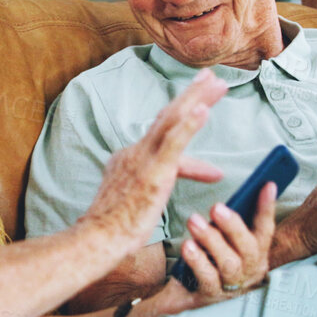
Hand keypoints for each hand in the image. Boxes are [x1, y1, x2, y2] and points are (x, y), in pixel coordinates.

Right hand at [81, 72, 227, 252]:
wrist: (98, 240)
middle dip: (191, 95)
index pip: (162, 138)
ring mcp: (143, 160)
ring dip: (196, 99)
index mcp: (127, 158)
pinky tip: (205, 110)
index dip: (185, 125)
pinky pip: (174, 143)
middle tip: (210, 77)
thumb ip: (144, 189)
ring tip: (218, 84)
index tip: (203, 112)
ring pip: (173, 121)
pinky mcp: (153, 172)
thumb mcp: (130, 202)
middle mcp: (134, 152)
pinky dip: (190, 124)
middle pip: (167, 117)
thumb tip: (149, 190)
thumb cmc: (113, 229)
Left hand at [178, 182, 278, 305]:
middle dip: (233, 226)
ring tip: (194, 222)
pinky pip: (207, 278)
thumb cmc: (209, 258)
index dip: (267, 207)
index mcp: (256, 252)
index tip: (267, 185)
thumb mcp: (222, 238)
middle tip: (216, 208)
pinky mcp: (211, 295)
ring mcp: (232, 284)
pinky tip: (188, 246)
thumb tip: (231, 197)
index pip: (266, 228)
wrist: (184, 292)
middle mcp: (249, 269)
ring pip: (229, 263)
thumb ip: (228, 222)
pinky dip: (198, 261)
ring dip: (212, 240)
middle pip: (248, 248)